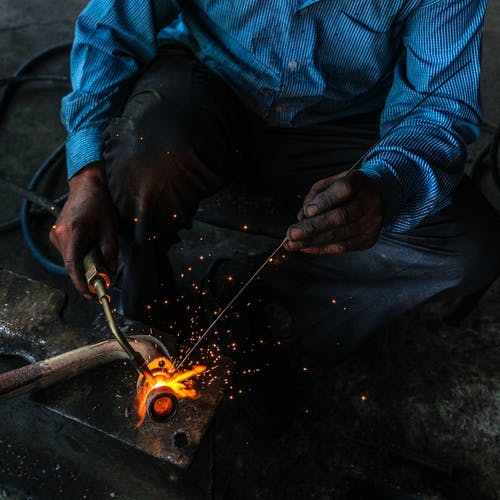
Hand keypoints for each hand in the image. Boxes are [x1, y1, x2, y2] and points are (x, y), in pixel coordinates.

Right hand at [50, 162, 117, 297]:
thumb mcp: (110, 230)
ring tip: (98, 257)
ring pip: (69, 261)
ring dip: (83, 265)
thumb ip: (111, 253)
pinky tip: (89, 249)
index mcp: (74, 233)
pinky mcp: (55, 235)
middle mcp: (60, 235)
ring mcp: (55, 235)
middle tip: (102, 280)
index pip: (73, 265)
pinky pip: (68, 254)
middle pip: (72, 265)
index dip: (81, 283)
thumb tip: (110, 275)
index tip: (90, 294)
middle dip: (86, 275)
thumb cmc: (100, 206)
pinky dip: (79, 257)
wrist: (85, 187)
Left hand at [285, 171, 382, 253]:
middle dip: (312, 227)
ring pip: (338, 235)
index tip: (307, 212)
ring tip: (292, 244)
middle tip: (291, 234)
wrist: (379, 198)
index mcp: (359, 182)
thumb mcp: (332, 182)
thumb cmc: (348, 189)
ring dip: (312, 241)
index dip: (325, 201)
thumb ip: (316, 195)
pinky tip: (305, 247)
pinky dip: (321, 248)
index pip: (343, 190)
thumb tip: (302, 217)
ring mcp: (371, 223)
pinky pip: (342, 247)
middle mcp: (369, 202)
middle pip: (340, 217)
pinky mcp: (368, 239)